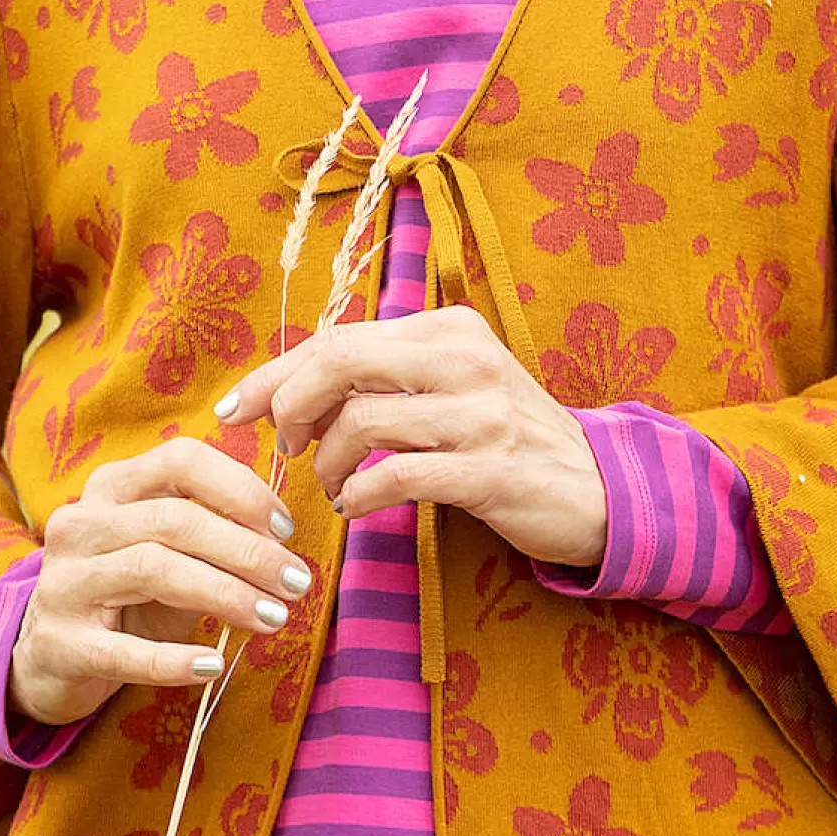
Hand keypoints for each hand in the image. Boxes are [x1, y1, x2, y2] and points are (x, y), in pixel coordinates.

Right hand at [10, 439, 315, 730]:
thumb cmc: (125, 596)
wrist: (48, 656)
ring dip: (225, 594)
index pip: (180, 460)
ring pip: (154, 570)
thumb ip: (210, 534)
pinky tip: (213, 665)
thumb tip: (280, 538)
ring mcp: (64, 583)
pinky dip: (175, 659)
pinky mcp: (60, 643)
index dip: (240, 488)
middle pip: (175, 520)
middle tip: (297, 583)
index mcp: (111, 487)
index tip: (286, 529)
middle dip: (247, 551)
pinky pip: (125, 650)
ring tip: (273, 618)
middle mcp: (80, 524)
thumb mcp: (165, 552)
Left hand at [217, 308, 606, 570]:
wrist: (600, 489)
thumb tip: (291, 388)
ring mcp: (481, 413)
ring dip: (326, 461)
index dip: (277, 372)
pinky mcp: (488, 470)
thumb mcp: (453, 386)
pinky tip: (356, 508)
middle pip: (341, 361)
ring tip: (330, 484)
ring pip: (361, 420)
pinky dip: (359, 496)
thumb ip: (386, 376)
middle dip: (290, 405)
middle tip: (284, 447)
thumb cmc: (507, 439)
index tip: (236, 408)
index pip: (340, 336)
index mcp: (448, 327)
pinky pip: (394, 476)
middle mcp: (464, 358)